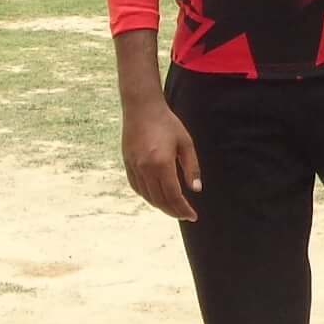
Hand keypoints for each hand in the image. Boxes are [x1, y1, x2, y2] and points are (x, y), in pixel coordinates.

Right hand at [120, 95, 201, 221]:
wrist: (142, 107)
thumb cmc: (167, 123)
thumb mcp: (185, 143)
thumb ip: (192, 167)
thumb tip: (196, 189)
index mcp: (162, 164)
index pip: (173, 195)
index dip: (183, 209)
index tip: (193, 216)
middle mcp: (145, 169)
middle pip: (160, 200)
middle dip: (174, 211)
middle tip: (185, 215)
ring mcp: (134, 167)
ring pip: (148, 196)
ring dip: (161, 206)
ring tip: (173, 208)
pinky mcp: (128, 163)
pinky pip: (137, 187)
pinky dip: (148, 196)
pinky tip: (157, 197)